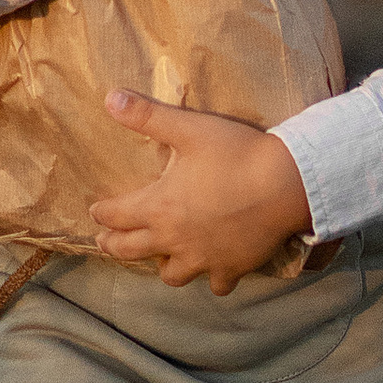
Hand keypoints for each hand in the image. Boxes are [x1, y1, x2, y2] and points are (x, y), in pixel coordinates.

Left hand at [89, 91, 312, 292]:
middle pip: (130, 251)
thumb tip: (110, 98)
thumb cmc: (236, 154)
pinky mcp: (231, 268)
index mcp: (158, 206)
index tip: (96, 211)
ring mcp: (203, 259)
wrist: (286, 184)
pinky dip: (212, 278)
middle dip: (113, 245)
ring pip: (171, 276)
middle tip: (106, 241)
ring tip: (161, 256)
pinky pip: (216, 285)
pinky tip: (214, 270)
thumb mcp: (189, 128)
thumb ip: (147, 116)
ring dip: (162, 265)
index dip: (102, 213)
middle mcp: (174, 239)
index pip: (115, 215)